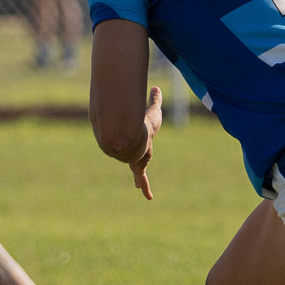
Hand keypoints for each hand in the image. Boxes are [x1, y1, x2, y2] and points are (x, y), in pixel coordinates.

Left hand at [129, 85, 164, 199]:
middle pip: (134, 157)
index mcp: (135, 138)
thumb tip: (156, 86)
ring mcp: (135, 159)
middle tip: (134, 179)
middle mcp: (133, 149)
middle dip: (135, 166)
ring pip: (138, 173)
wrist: (128, 135)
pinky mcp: (138, 167)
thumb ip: (155, 100)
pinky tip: (148, 197)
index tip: (130, 141)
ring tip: (141, 189)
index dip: (134, 141)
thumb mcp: (153, 111)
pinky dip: (146, 188)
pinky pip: (143, 181)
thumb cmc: (140, 122)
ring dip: (140, 181)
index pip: (134, 141)